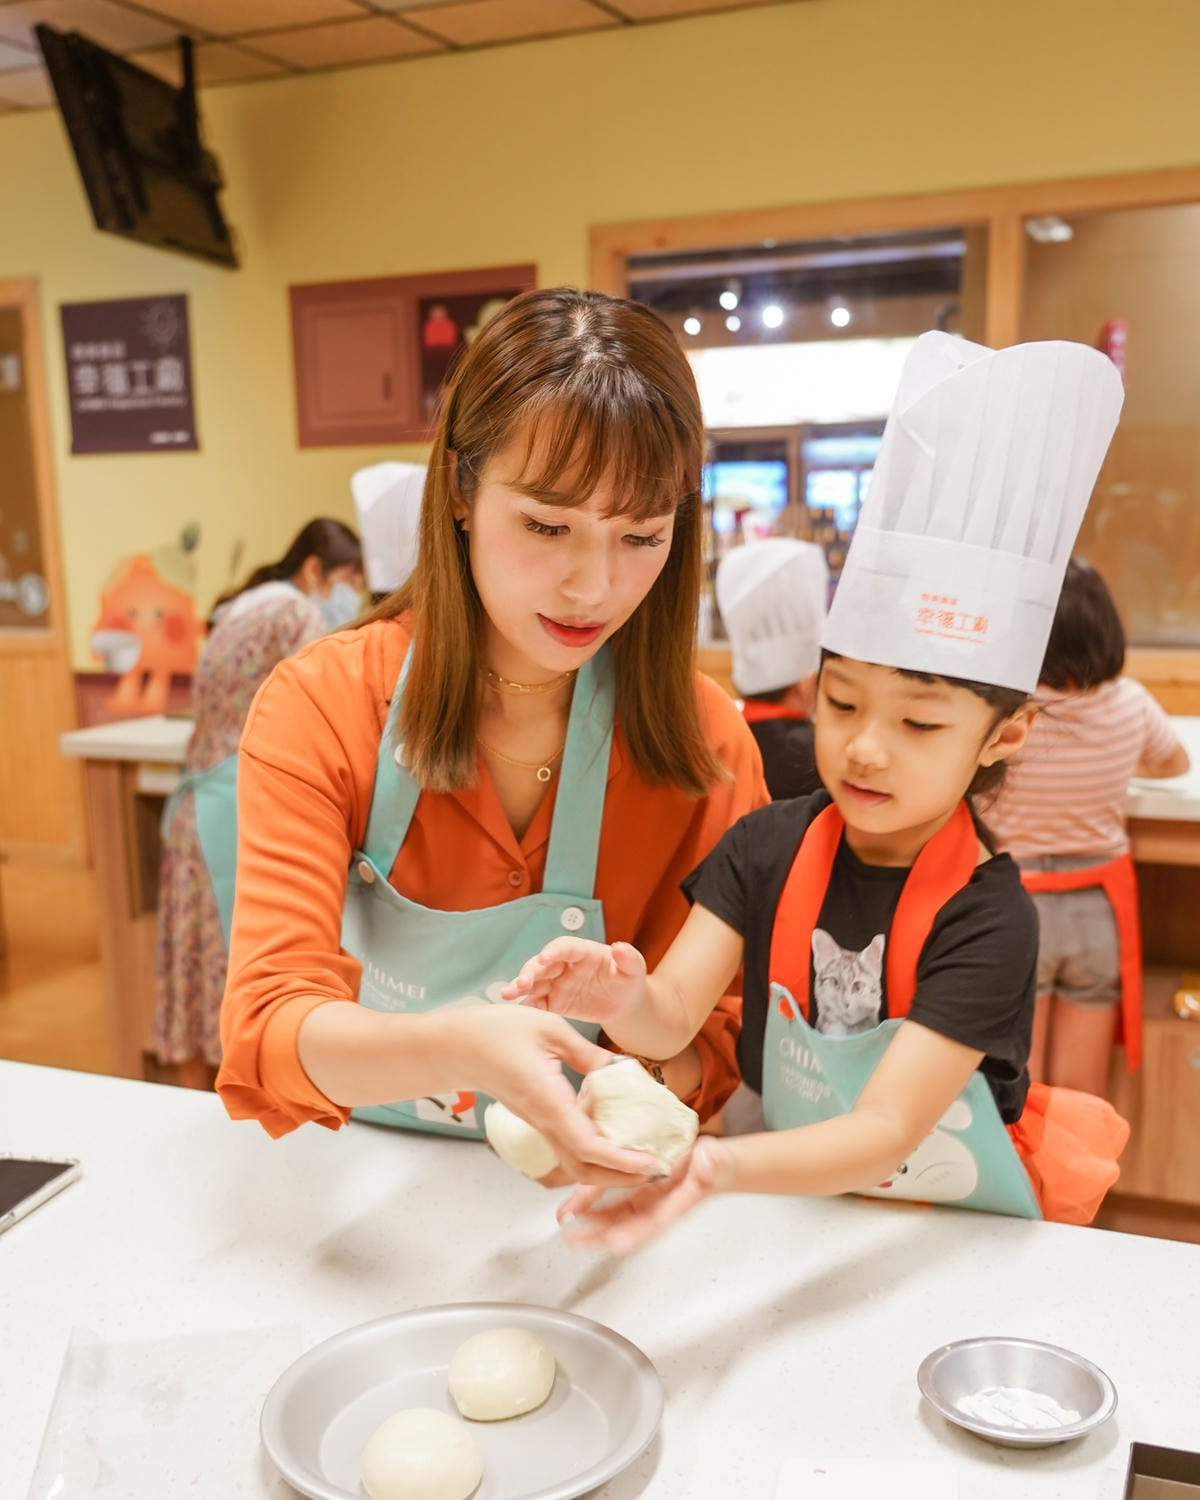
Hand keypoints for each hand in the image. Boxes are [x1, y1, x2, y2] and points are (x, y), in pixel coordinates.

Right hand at [440, 1005, 657, 1187]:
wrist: (457, 1046)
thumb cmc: (498, 1032)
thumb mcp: (551, 1029)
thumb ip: (590, 1053)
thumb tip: (624, 1069)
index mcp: (548, 1102)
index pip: (588, 1145)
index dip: (621, 1160)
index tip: (650, 1162)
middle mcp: (544, 1121)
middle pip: (583, 1169)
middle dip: (621, 1178)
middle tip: (655, 1168)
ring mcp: (538, 1124)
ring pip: (575, 1163)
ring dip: (609, 1169)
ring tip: (640, 1157)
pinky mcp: (537, 1119)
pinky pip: (568, 1146)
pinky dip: (594, 1152)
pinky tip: (613, 1135)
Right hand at [501, 938, 646, 1026]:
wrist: (623, 1004)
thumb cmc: (628, 981)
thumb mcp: (634, 969)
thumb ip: (628, 958)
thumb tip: (620, 947)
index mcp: (582, 952)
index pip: (565, 947)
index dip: (554, 951)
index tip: (545, 958)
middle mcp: (565, 965)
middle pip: (542, 964)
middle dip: (530, 971)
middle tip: (520, 983)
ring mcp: (556, 983)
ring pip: (534, 983)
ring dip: (520, 987)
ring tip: (507, 994)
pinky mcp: (553, 1002)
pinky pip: (537, 1003)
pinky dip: (527, 1007)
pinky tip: (518, 1014)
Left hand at [556, 1136, 734, 1254]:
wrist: (715, 1162)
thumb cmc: (717, 1164)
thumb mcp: (717, 1161)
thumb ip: (713, 1165)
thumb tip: (709, 1163)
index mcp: (678, 1203)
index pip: (655, 1221)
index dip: (635, 1233)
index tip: (615, 1243)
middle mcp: (658, 1205)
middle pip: (626, 1226)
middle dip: (601, 1236)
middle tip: (576, 1241)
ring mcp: (646, 1198)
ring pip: (614, 1215)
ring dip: (591, 1222)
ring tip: (567, 1226)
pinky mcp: (638, 1188)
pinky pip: (612, 1197)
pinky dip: (593, 1201)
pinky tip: (575, 1205)